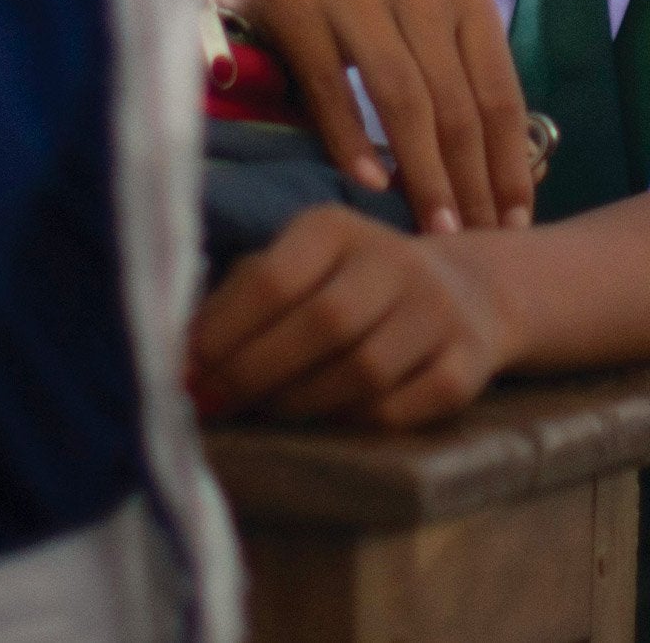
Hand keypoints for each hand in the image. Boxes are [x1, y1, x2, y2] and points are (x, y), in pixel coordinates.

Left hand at [188, 207, 507, 427]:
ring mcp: (439, 311)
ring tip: (268, 412)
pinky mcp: (468, 362)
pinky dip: (356, 423)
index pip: (274, 278)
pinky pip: (402, 408)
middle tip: (215, 406)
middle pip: (322, 324)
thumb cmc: (349, 286)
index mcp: (338, 227)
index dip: (223, 334)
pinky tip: (329, 420)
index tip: (185, 375)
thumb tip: (181, 357)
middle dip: (256, 374)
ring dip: (302, 404)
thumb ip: (240, 299)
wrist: (467, 292)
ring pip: (363, 372)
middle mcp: (394, 259)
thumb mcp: (298, 268)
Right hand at [206, 0, 538, 233]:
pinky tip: (368, 185)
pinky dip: (351, 140)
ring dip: (422, 173)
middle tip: (473, 243)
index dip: (509, 166)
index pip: (499, 95)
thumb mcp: (424, 25)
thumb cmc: (364, 3)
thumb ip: (458, 84)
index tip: (514, 227)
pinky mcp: (295, 2)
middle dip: (469, 184)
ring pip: (402, 96)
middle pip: (455, 103)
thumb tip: (503, 183)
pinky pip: (330, 85)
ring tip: (433, 231)